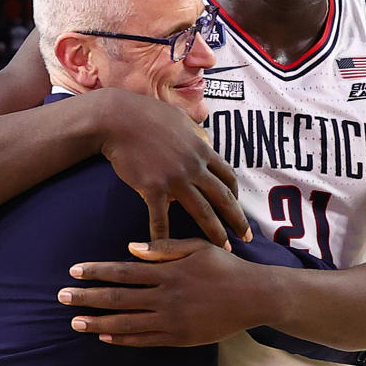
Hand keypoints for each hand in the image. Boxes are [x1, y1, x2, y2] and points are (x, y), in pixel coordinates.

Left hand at [57, 238, 269, 346]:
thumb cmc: (226, 267)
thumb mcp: (197, 248)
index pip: (124, 272)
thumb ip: (164, 248)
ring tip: (75, 322)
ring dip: (98, 322)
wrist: (254, 296)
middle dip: (87, 298)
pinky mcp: (179, 337)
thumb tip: (130, 248)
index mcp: (168, 272)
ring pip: (126, 322)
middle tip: (61, 298)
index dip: (97, 272)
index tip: (74, 272)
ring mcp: (171, 320)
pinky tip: (105, 336)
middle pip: (118, 298)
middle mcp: (166, 297)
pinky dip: (123, 338)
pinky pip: (145, 339)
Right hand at [98, 91, 250, 246]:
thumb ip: (196, 134)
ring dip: (215, 232)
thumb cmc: (147, 115)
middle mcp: (194, 166)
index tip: (237, 206)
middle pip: (223, 198)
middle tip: (247, 237)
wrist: (118, 119)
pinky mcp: (152, 188)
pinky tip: (166, 250)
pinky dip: (163, 237)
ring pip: (202, 211)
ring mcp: (175, 179)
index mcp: (202, 149)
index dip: (236, 194)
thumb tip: (206, 143)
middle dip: (237, 220)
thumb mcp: (181, 119)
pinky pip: (161, 219)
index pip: (228, 176)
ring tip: (223, 248)